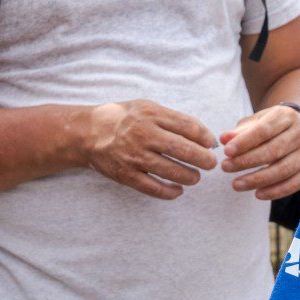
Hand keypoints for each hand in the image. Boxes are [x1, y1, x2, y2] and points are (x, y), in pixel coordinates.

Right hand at [75, 100, 218, 199]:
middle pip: (182, 149)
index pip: (188, 126)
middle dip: (203, 159)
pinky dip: (169, 192)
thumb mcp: (147, 108)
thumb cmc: (124, 118)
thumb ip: (173, 118)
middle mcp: (143, 134)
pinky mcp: (126, 174)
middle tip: (211, 164)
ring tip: (195, 177)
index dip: (205, 137)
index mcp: (151, 115)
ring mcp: (134, 156)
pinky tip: (178, 190)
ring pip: (171, 171)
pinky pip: (153, 188)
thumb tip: (203, 134)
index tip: (211, 144)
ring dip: (189, 177)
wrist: (88, 133)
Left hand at [220, 104, 299, 199]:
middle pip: (273, 151)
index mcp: (285, 117)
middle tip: (225, 167)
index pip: (264, 131)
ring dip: (257, 179)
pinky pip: (294, 184)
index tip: (226, 151)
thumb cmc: (272, 126)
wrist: (299, 129)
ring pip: (283, 170)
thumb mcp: (257, 122)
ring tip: (236, 184)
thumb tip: (224, 139)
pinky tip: (257, 194)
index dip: (244, 142)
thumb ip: (240, 131)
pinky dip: (275, 191)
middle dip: (247, 161)